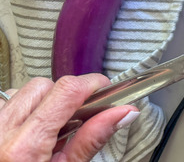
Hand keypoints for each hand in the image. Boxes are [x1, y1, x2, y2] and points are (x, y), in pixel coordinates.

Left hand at [0, 74, 138, 161]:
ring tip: (53, 130)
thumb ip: (92, 140)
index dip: (92, 85)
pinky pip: (5, 105)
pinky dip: (21, 112)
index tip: (106, 91)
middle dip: (67, 96)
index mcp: (23, 148)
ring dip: (42, 103)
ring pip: (21, 92)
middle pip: (44, 86)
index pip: (66, 91)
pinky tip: (31, 132)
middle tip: (81, 117)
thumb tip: (122, 114)